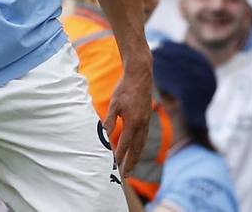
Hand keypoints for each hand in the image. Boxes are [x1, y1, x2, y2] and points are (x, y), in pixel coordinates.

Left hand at [104, 61, 152, 176]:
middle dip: (130, 162)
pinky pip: (144, 136)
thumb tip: (104, 135)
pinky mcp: (148, 117)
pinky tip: (137, 148)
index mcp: (133, 122)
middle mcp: (142, 125)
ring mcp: (147, 121)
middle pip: (136, 148)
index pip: (125, 144)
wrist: (140, 76)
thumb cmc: (125, 89)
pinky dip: (140, 145)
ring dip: (136, 156)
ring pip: (142, 143)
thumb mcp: (114, 104)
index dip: (119, 156)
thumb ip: (109, 121)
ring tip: (132, 166)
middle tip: (126, 175)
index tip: (114, 166)